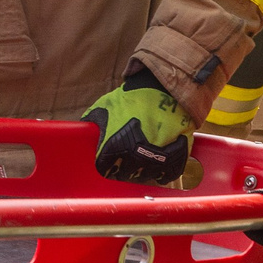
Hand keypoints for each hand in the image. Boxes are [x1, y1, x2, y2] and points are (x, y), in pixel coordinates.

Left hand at [83, 66, 191, 183]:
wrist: (162, 86)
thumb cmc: (132, 96)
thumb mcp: (105, 106)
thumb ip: (94, 123)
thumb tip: (85, 133)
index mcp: (115, 145)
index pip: (104, 168)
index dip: (105, 165)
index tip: (108, 163)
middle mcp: (136, 155)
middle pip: (125, 174)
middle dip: (122, 169)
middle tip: (124, 164)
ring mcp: (158, 156)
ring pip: (147, 176)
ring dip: (143, 173)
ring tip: (141, 164)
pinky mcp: (178, 153)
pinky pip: (170, 173)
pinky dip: (164, 174)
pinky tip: (159, 170)